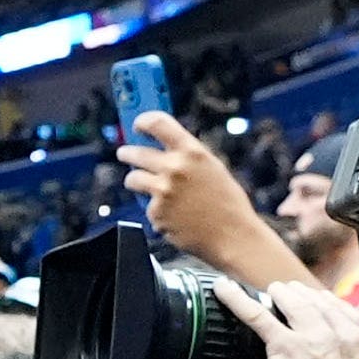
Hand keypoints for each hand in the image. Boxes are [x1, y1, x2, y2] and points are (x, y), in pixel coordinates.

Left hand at [118, 111, 294, 287]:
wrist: (234, 237)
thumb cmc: (227, 204)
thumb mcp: (212, 168)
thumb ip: (188, 157)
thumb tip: (162, 147)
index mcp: (193, 152)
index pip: (157, 123)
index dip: (142, 121)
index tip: (137, 125)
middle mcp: (175, 167)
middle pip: (135, 152)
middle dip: (127, 153)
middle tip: (125, 154)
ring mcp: (163, 191)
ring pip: (132, 178)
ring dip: (135, 181)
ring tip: (148, 188)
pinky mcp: (156, 213)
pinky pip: (146, 206)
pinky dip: (155, 210)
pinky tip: (174, 216)